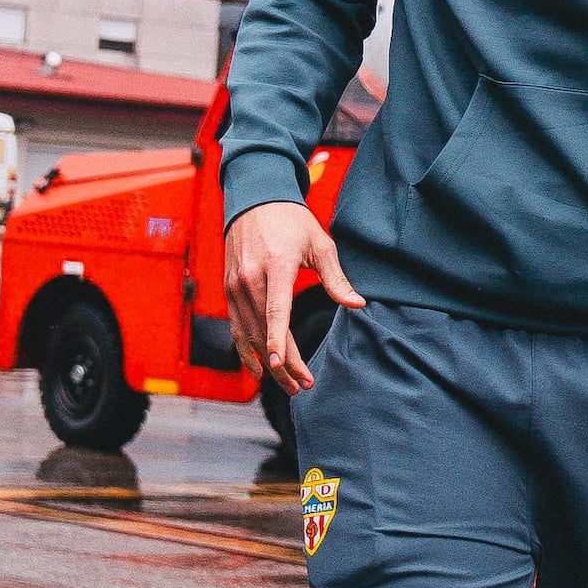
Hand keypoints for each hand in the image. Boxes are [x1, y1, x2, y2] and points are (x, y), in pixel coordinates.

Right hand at [224, 199, 361, 387]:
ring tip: (289, 384)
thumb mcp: (320, 244)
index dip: (277, 340)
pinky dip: (245, 350)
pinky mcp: (229, 290)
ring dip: (266, 363)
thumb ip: (337, 278)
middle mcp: (250, 278)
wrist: (255, 201)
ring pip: (248, 333)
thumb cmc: (292, 222)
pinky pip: (236, 327)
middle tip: (303, 386)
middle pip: (264, 330)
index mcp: (276, 265)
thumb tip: (358, 304)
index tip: (281, 365)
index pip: (275, 310)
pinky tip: (258, 370)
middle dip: (283, 363)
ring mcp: (235, 285)